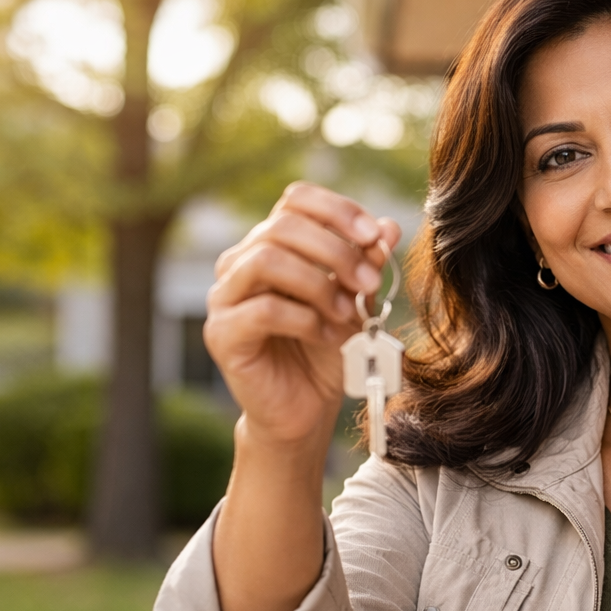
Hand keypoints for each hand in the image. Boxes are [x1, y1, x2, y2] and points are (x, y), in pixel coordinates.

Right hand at [204, 182, 400, 450]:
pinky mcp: (222, 334)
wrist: (306, 409)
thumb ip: (366, 264)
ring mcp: (225, 297)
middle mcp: (240, 263)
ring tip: (347, 311)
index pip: (296, 200)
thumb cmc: (327, 352)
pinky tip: (327, 335)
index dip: (337, 210)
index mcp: (272, 245)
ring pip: (267, 261)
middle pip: (282, 226)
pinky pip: (262, 310)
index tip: (374, 236)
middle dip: (335, 250)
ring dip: (318, 283)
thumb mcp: (357, 302)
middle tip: (370, 281)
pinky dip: (305, 319)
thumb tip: (388, 226)